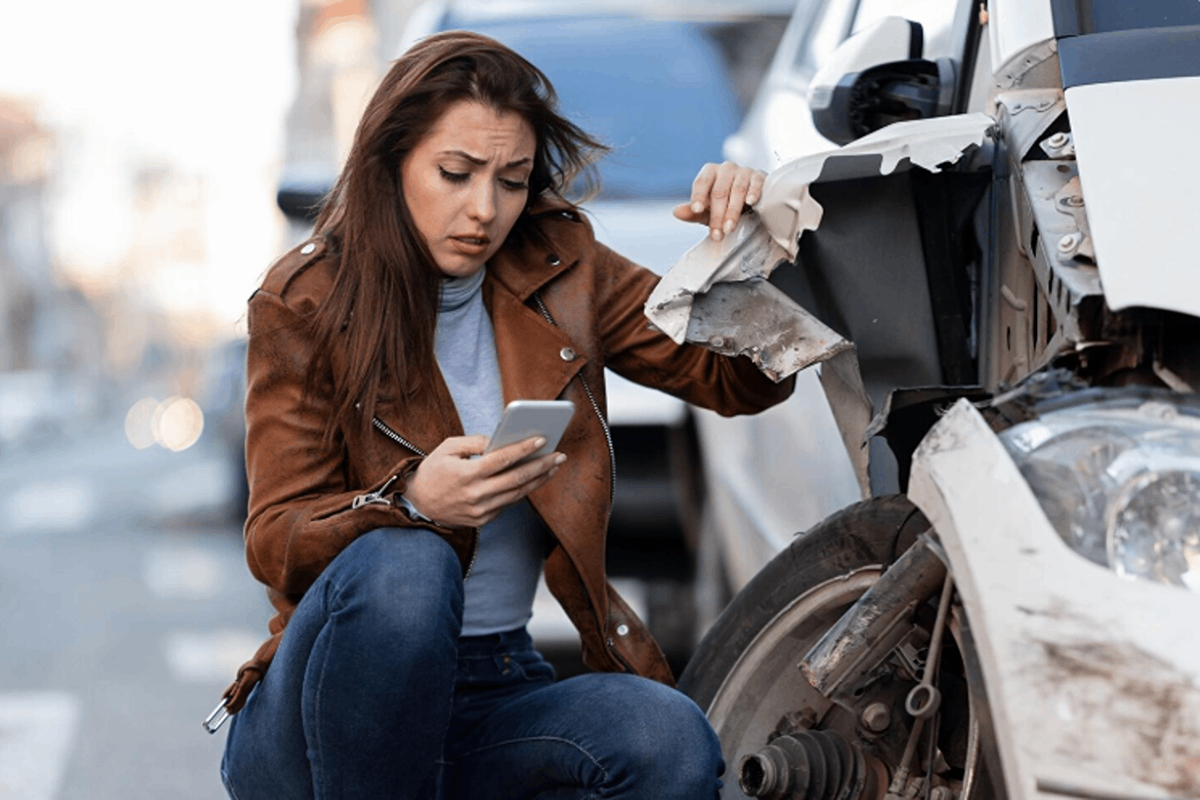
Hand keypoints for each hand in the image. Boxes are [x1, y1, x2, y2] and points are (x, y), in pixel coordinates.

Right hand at [401, 434, 564, 527]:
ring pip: (517, 494)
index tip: (542, 440)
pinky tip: (535, 478)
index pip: (501, 460)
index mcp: (466, 475)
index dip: (523, 449)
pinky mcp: (483, 520)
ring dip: (538, 480)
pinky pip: (508, 503)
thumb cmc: (434, 471)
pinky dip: (523, 490)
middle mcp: (475, 495)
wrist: (418, 505)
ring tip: (553, 466)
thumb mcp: (448, 448)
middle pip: (516, 479)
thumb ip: (475, 442)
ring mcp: (481, 511)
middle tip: (560, 455)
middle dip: (541, 466)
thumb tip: (502, 440)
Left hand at [673, 161, 766, 242]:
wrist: (750, 202)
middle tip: (717, 234)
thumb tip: (676, 213)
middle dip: (717, 215)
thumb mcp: (707, 211)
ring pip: (737, 189)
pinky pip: (756, 182)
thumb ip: (693, 213)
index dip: (698, 196)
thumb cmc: (725, 205)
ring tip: (729, 228)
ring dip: (733, 211)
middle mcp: (726, 168)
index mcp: (709, 172)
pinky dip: (754, 192)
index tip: (696, 210)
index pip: (701, 183)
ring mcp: (744, 171)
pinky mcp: (759, 176)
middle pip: (719, 191)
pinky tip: (751, 202)